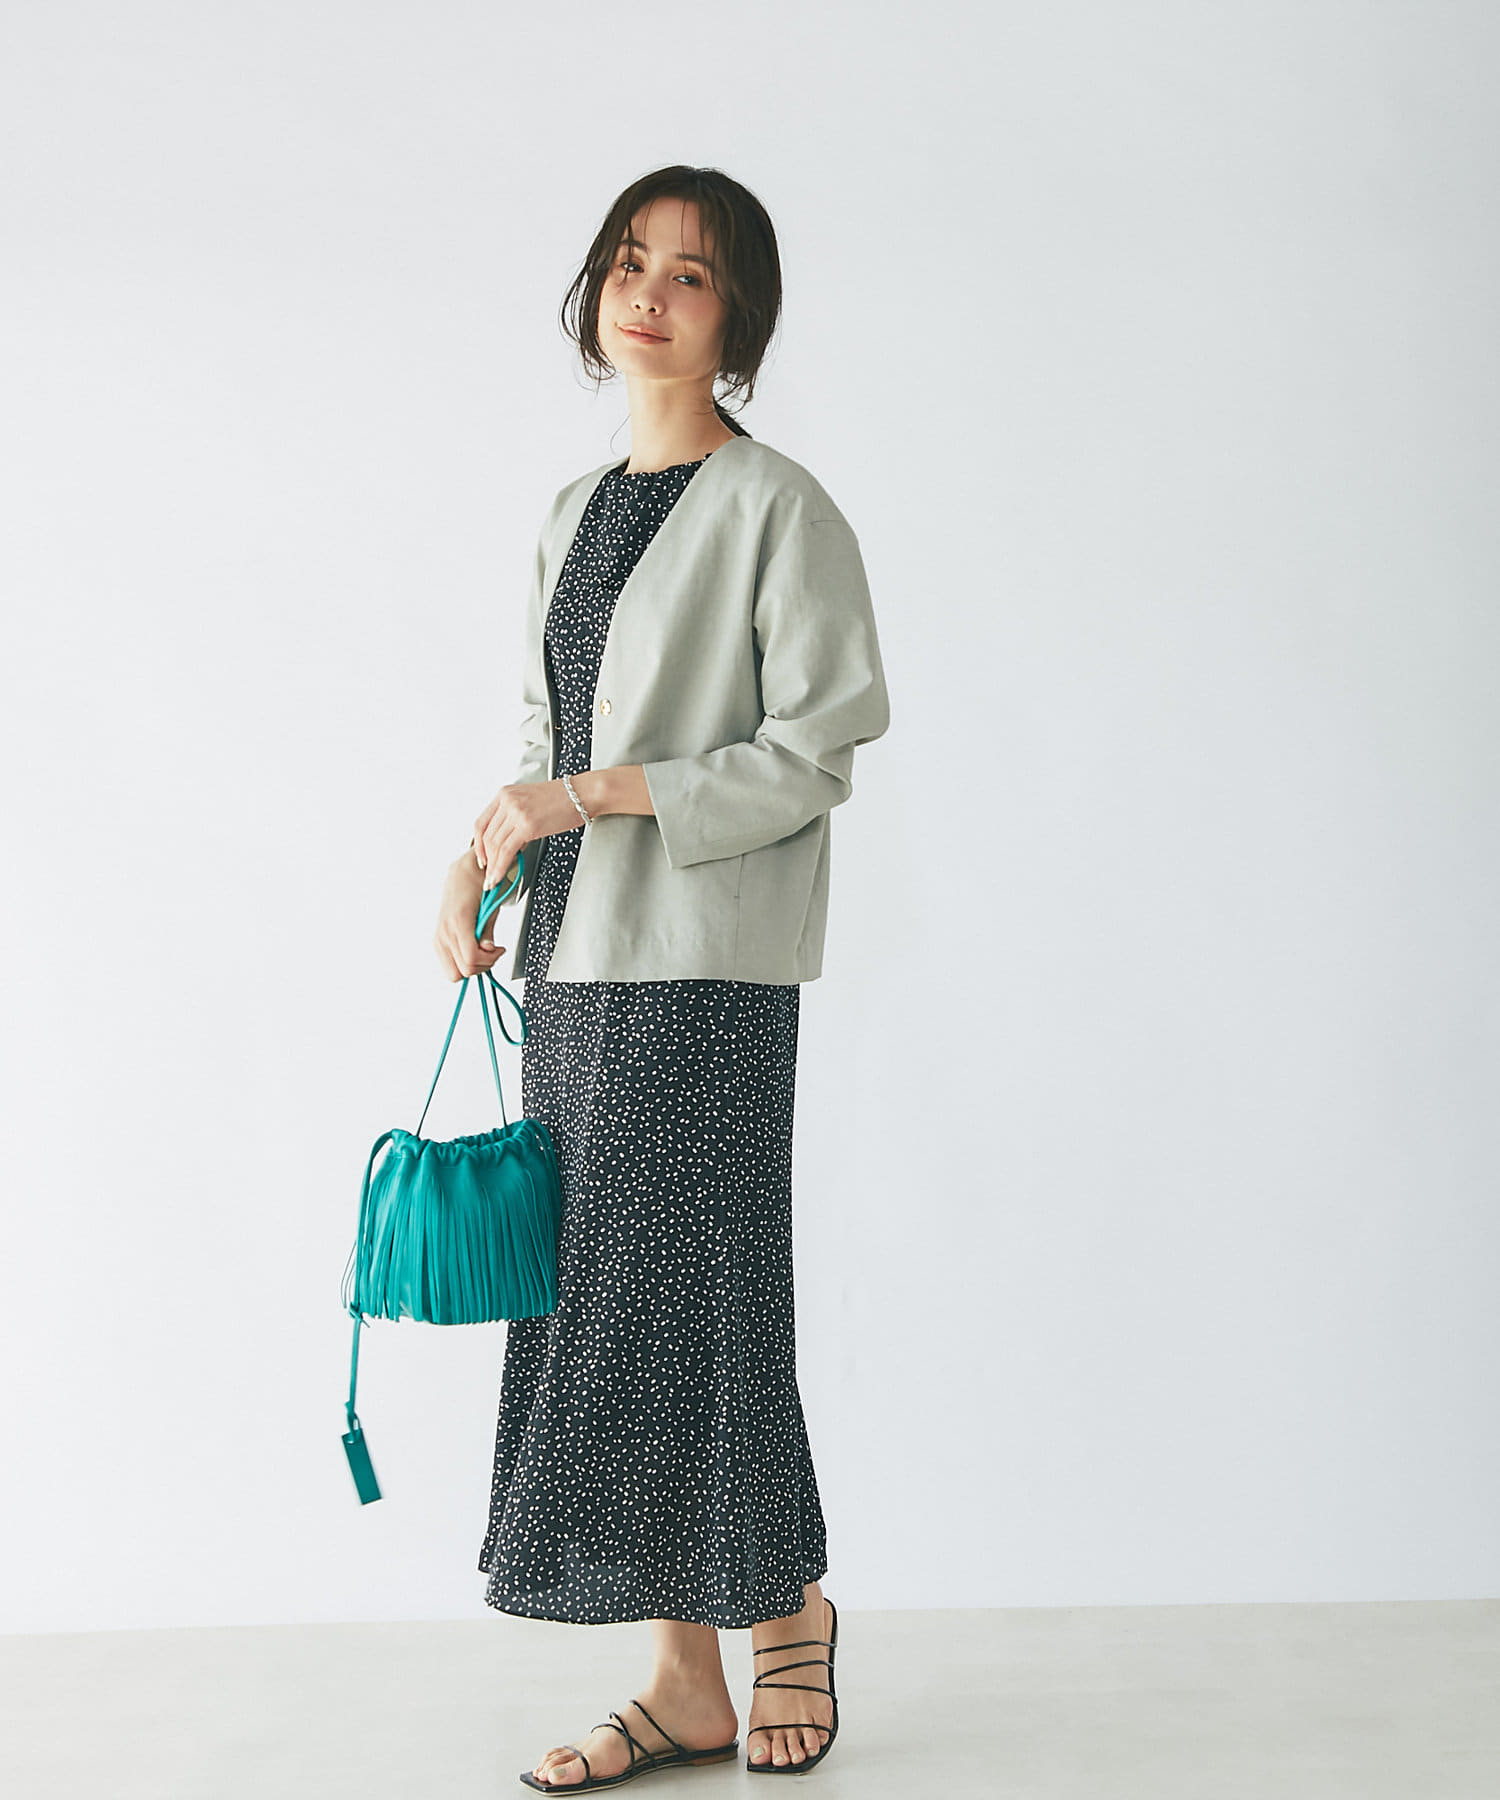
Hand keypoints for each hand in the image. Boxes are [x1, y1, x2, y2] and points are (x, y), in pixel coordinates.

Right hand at [433, 854, 506, 983]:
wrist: (464, 871)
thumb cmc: (480, 884)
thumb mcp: (491, 906)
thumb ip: (488, 931)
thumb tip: (488, 949)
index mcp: (458, 922)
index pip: (471, 959)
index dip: (490, 960)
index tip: (499, 949)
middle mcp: (444, 932)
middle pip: (461, 972)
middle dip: (481, 966)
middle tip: (492, 952)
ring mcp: (439, 936)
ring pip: (452, 972)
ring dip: (471, 966)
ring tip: (483, 950)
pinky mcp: (438, 938)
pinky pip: (449, 962)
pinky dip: (463, 961)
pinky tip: (473, 947)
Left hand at [471, 778, 592, 891]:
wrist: (582, 794)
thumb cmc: (563, 799)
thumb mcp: (529, 801)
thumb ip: (514, 817)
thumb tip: (509, 841)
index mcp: (504, 794)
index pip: (481, 823)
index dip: (478, 845)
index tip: (482, 858)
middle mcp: (507, 801)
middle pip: (487, 836)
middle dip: (486, 860)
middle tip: (488, 875)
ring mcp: (516, 812)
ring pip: (495, 845)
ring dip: (492, 866)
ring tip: (494, 880)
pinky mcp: (527, 825)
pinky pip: (507, 850)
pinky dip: (501, 866)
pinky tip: (500, 876)